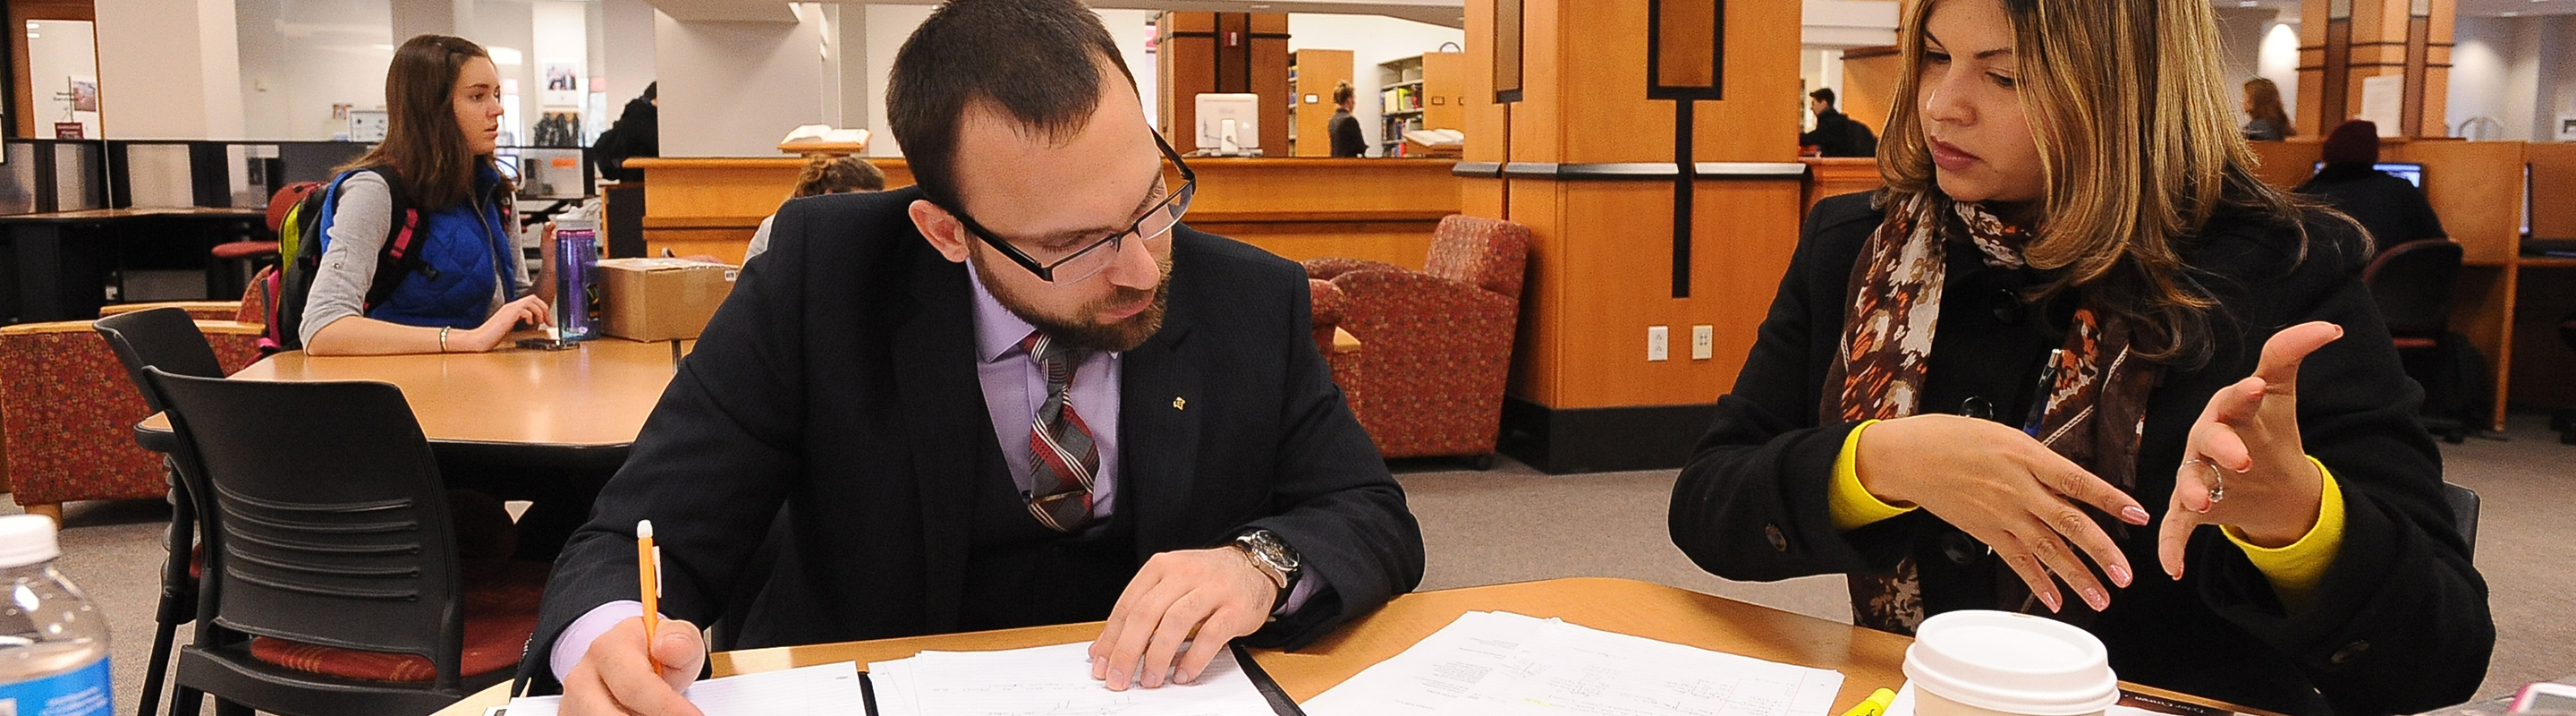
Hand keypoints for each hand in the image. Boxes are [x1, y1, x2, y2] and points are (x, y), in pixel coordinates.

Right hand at [453, 295, 552, 351]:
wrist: (479, 339)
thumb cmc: (493, 336)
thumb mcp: (510, 327)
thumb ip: (519, 322)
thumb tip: (534, 323)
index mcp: (512, 308)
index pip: (532, 300)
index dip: (543, 309)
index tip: (547, 321)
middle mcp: (511, 306)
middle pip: (534, 298)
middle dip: (544, 309)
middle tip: (547, 321)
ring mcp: (509, 309)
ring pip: (531, 301)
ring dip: (539, 312)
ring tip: (539, 322)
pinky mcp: (508, 315)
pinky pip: (524, 310)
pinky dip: (530, 316)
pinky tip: (529, 324)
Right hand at [561, 617, 706, 715]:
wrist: (629, 662)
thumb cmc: (654, 653)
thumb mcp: (676, 638)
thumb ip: (681, 638)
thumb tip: (669, 645)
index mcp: (607, 649)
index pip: (635, 686)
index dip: (667, 707)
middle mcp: (583, 679)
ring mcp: (573, 704)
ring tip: (658, 713)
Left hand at [1088, 547, 1277, 689]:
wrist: (1254, 567)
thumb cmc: (1206, 581)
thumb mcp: (1170, 586)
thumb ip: (1140, 612)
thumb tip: (1105, 649)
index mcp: (1161, 567)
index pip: (1128, 605)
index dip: (1111, 638)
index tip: (1102, 665)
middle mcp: (1183, 573)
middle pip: (1146, 614)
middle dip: (1127, 651)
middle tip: (1119, 678)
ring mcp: (1211, 589)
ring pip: (1175, 622)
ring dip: (1158, 656)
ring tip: (1150, 679)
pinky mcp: (1235, 607)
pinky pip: (1210, 635)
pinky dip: (1194, 658)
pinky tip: (1183, 673)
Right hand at [1856, 415, 2152, 611]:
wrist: (1909, 456)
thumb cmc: (1954, 438)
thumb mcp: (2005, 435)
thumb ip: (2040, 461)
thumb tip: (2073, 484)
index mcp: (2026, 457)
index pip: (2078, 482)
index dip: (2110, 500)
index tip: (2138, 516)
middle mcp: (2017, 488)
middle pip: (2068, 523)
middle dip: (2101, 552)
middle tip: (2125, 575)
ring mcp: (2001, 514)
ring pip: (2047, 550)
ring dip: (2077, 577)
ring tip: (2102, 598)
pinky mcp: (1985, 531)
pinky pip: (2016, 561)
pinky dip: (2037, 582)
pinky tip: (2055, 599)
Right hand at [2159, 321, 2340, 578]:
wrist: (2258, 480)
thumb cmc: (2263, 427)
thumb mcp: (2280, 393)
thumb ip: (2292, 354)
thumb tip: (2331, 327)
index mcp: (2229, 410)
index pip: (2235, 398)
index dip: (2243, 394)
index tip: (2259, 388)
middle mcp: (2207, 439)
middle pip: (2209, 437)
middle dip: (2223, 446)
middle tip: (2244, 459)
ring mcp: (2197, 474)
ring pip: (2189, 479)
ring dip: (2192, 489)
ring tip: (2200, 501)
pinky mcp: (2190, 508)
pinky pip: (2175, 527)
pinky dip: (2171, 547)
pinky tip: (2172, 570)